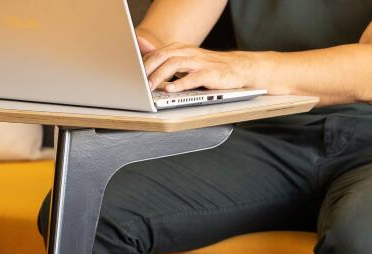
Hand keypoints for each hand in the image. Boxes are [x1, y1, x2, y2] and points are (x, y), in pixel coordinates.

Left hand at [137, 37, 257, 92]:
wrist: (239, 68)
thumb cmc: (211, 67)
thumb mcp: (187, 59)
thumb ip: (166, 56)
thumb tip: (142, 46)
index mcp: (181, 49)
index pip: (157, 53)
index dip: (143, 63)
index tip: (132, 75)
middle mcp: (189, 53)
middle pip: (163, 56)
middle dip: (148, 68)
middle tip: (137, 82)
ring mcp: (200, 63)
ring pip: (175, 64)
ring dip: (160, 76)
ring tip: (151, 86)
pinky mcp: (211, 74)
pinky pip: (193, 78)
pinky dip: (180, 84)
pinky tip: (171, 89)